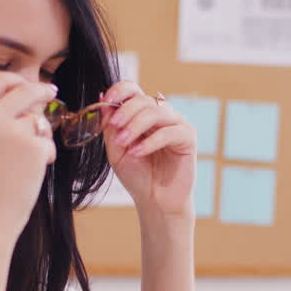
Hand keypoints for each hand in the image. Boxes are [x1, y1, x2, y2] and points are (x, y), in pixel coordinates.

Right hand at [0, 72, 56, 238]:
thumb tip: (23, 97)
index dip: (15, 79)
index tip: (28, 84)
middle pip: (24, 90)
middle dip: (42, 90)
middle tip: (53, 91)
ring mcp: (12, 131)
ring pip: (38, 119)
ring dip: (41, 135)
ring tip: (27, 161)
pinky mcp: (33, 146)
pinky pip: (47, 141)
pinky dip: (45, 155)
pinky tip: (32, 173)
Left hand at [101, 82, 195, 220]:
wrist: (154, 200)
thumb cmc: (137, 176)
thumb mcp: (115, 149)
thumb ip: (110, 126)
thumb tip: (102, 99)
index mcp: (142, 114)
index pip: (133, 89)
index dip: (119, 90)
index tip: (106, 101)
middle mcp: (161, 115)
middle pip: (143, 99)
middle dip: (125, 112)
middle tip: (115, 128)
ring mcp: (176, 124)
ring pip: (156, 112)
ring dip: (136, 126)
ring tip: (124, 144)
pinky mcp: (188, 137)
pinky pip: (169, 132)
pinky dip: (150, 141)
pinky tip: (137, 152)